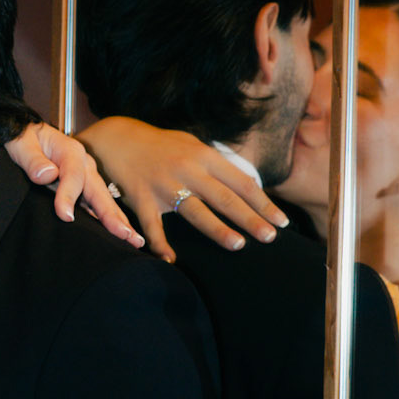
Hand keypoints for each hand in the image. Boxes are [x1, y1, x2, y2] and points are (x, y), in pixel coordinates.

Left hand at [5, 123, 143, 248]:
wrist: (27, 133)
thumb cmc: (24, 138)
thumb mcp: (21, 143)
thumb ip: (32, 159)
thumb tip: (47, 175)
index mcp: (70, 151)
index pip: (73, 176)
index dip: (69, 196)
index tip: (65, 216)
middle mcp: (84, 164)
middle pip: (99, 192)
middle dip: (113, 216)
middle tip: (126, 236)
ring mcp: (87, 177)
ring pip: (104, 201)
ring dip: (119, 221)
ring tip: (134, 240)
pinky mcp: (84, 187)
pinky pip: (98, 205)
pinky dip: (110, 220)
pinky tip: (120, 236)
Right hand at [79, 118, 288, 261]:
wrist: (117, 138)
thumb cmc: (161, 146)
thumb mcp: (193, 145)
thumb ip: (218, 165)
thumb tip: (249, 184)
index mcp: (204, 156)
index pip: (242, 183)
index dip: (263, 203)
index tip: (281, 221)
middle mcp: (187, 170)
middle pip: (225, 198)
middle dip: (250, 218)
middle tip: (270, 237)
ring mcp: (164, 184)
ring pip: (195, 211)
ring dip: (218, 229)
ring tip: (238, 245)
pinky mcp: (141, 198)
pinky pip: (152, 225)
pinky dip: (160, 244)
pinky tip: (170, 260)